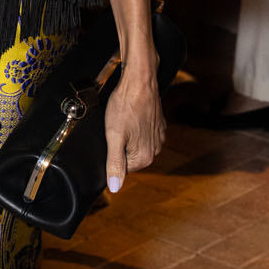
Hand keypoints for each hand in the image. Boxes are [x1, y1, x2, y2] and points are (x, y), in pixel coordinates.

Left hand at [104, 65, 164, 193]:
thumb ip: (114, 164)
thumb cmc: (125, 106)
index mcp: (144, 157)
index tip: (110, 139)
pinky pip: (141, 132)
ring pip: (135, 144)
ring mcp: (158, 136)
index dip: (111, 154)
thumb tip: (115, 188)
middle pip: (129, 157)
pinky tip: (129, 115)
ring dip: (126, 135)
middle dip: (119, 144)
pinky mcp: (158, 124)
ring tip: (122, 120)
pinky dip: (133, 126)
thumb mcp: (114, 137)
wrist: (139, 80)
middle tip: (114, 128)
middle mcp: (155, 149)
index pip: (122, 168)